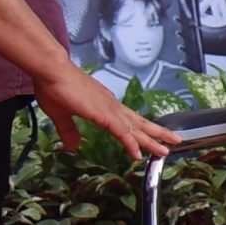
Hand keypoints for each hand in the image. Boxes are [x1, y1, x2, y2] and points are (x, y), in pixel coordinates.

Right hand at [34, 64, 178, 158]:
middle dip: (156, 134)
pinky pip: (120, 130)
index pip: (127, 121)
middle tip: (174, 142)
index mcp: (104, 105)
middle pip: (139, 123)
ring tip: (165, 150)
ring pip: (135, 128)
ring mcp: (109, 108)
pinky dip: (130, 142)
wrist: (51, 71)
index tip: (150, 140)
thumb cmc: (55, 87)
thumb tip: (73, 146)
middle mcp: (111, 106)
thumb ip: (69, 131)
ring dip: (151, 140)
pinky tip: (137, 153)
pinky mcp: (102, 113)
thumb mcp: (62, 115)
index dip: (139, 132)